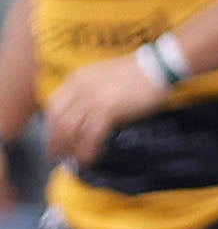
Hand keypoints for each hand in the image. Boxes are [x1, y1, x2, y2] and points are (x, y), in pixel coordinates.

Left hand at [43, 50, 171, 172]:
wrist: (156, 68)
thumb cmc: (135, 75)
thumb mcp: (101, 79)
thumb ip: (88, 92)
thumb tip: (84, 117)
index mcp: (76, 80)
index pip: (53, 107)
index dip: (51, 127)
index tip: (54, 140)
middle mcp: (79, 88)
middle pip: (58, 119)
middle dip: (56, 141)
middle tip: (58, 156)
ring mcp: (93, 99)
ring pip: (71, 129)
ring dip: (70, 148)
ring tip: (74, 161)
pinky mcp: (109, 110)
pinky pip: (91, 134)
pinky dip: (87, 149)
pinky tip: (88, 158)